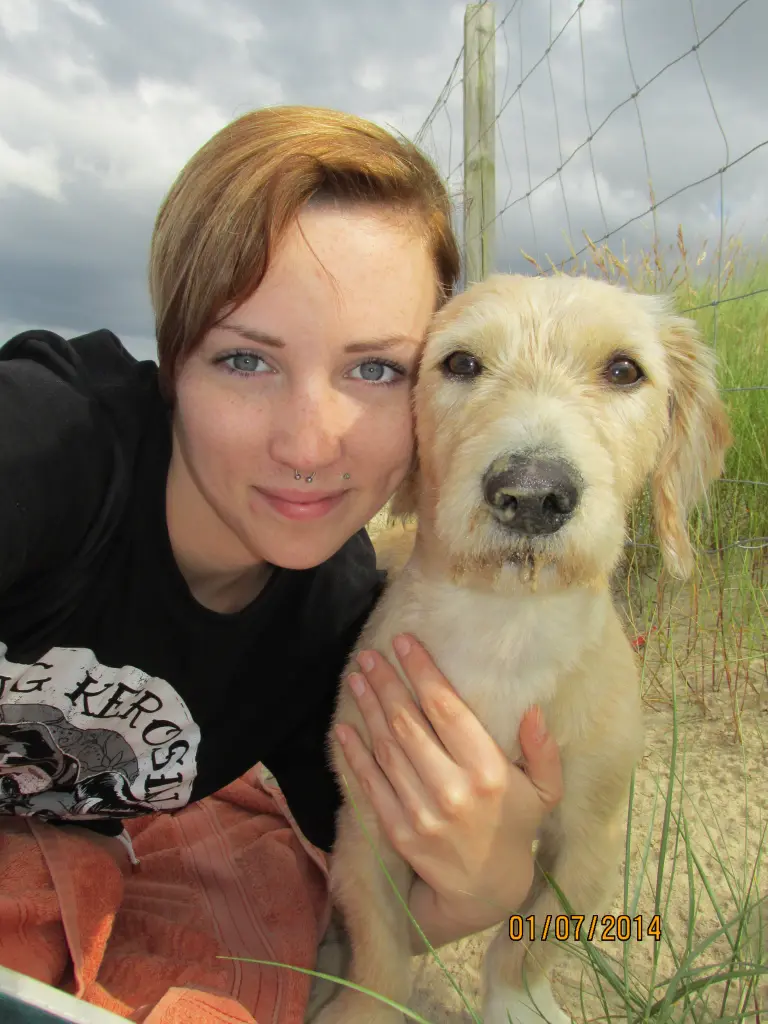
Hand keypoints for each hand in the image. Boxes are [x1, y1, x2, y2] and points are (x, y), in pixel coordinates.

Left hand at [333, 634, 563, 928]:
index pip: (447, 709)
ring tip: (356, 678)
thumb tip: (534, 709)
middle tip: (368, 655)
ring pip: (387, 747)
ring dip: (368, 709)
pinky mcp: (397, 831)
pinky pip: (371, 783)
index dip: (422, 671)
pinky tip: (343, 727)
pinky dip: (354, 753)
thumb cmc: (516, 827)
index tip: (403, 642)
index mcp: (489, 772)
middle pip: (409, 723)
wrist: (486, 892)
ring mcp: (421, 812)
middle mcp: (452, 789)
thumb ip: (543, 750)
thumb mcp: (545, 791)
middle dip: (386, 683)